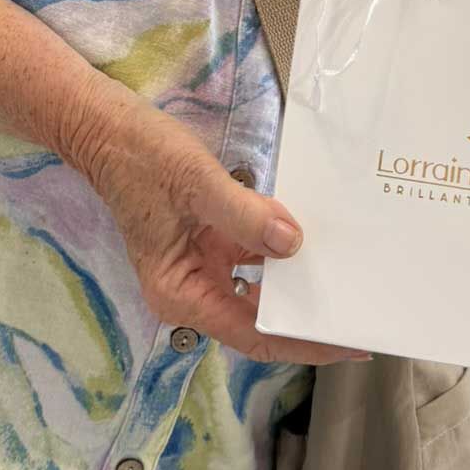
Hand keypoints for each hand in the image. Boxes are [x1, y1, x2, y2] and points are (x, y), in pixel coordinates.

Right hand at [75, 94, 368, 366]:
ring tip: (351, 280)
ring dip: (300, 282)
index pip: (253, 334)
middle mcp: (192, 291)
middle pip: (260, 320)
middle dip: (307, 317)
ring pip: (262, 289)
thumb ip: (245, 216)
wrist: (106, 127)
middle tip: (363, 310)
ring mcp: (202, 267)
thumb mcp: (196, 183)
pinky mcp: (210, 242)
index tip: (349, 342)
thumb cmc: (142, 157)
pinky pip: (256, 257)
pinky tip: (317, 241)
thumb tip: (293, 243)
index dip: (302, 342)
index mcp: (182, 294)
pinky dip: (283, 250)